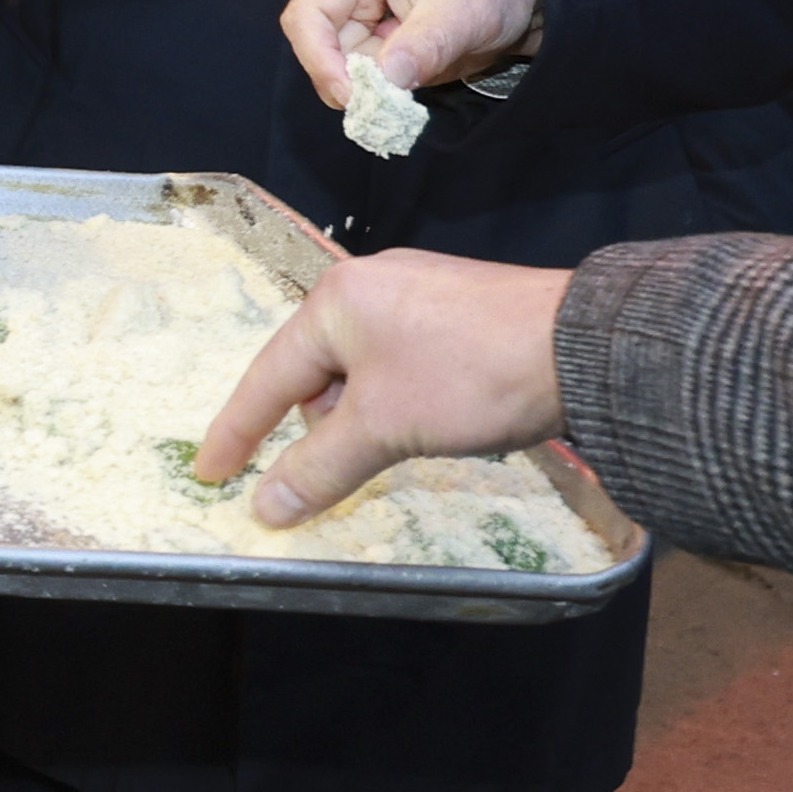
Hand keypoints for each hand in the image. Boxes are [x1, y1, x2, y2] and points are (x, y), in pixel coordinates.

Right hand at [191, 250, 575, 525]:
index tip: (209, 471)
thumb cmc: (467, 377)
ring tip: (398, 444)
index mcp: (335, 301)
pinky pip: (402, 358)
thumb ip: (319, 468)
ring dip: (364, 413)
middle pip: (316, 369)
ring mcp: (419, 291)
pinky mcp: (459, 307)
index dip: (237, 431)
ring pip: (363, 367)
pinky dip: (399, 396)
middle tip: (332, 468)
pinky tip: (431, 419)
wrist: (583, 345)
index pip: (267, 376)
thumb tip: (265, 507)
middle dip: (318, 424)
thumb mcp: (384, 428)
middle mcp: (369, 284)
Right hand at [281, 0, 543, 109]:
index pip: (308, 15)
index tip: (354, 98)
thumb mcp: (462, 14)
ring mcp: (345, 7)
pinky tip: (406, 80)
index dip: (320, 61)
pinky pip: (350, 71)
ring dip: (363, 83)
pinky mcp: (358, 32)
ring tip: (410, 80)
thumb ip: (424, 47)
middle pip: (312, 42)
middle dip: (344, 76)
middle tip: (385, 101)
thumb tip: (385, 81)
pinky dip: (373, 86)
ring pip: (329, 62)